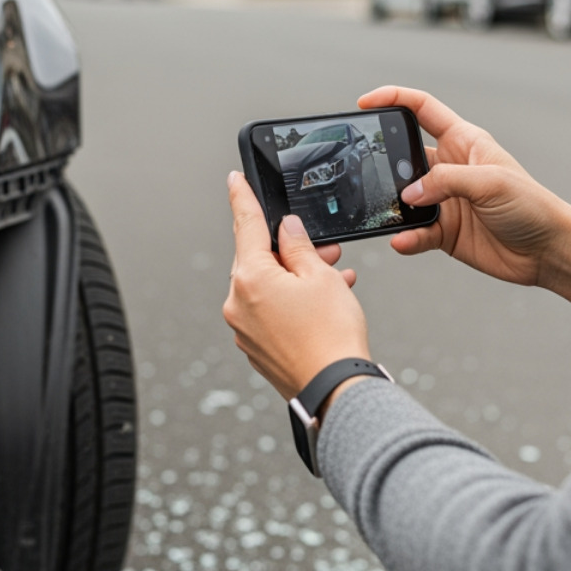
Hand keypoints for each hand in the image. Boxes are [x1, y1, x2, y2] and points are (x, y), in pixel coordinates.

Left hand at [223, 172, 370, 397]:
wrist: (336, 390)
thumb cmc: (331, 337)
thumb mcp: (321, 276)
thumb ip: (299, 246)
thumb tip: (288, 230)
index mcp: (249, 278)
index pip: (245, 225)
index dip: (242, 198)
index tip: (234, 180)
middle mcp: (238, 303)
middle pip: (258, 259)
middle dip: (289, 249)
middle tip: (322, 248)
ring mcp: (244, 329)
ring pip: (268, 287)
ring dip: (296, 277)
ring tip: (333, 278)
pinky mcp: (256, 348)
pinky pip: (270, 312)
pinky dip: (292, 301)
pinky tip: (322, 302)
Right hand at [359, 86, 570, 316]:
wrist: (549, 250)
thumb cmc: (532, 205)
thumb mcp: (491, 182)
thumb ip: (446, 181)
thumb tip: (409, 194)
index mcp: (463, 141)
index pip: (422, 109)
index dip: (393, 99)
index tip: (365, 103)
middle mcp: (450, 167)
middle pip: (403, 155)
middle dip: (383, 162)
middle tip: (368, 170)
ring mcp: (445, 199)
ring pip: (404, 197)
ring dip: (393, 205)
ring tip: (386, 212)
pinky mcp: (443, 231)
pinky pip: (415, 231)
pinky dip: (406, 236)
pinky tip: (403, 240)